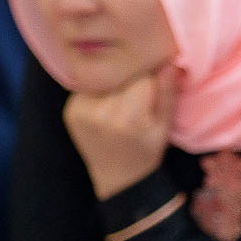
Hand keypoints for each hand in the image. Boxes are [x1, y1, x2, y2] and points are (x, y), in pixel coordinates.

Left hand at [64, 65, 177, 199]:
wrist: (117, 177)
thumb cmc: (146, 151)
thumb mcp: (165, 127)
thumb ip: (168, 94)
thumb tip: (170, 62)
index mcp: (129, 119)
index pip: (142, 77)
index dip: (152, 75)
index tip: (157, 79)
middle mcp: (102, 114)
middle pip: (121, 76)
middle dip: (133, 79)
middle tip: (140, 92)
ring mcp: (82, 112)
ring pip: (104, 79)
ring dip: (115, 83)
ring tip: (123, 100)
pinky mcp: (71, 110)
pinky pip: (89, 88)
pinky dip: (100, 91)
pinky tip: (107, 105)